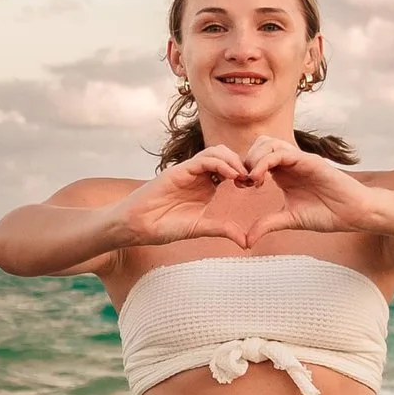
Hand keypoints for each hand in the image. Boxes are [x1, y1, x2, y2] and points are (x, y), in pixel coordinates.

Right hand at [117, 148, 261, 248]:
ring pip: (216, 152)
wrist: (137, 226)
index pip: (230, 170)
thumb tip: (246, 242)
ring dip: (233, 161)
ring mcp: (188, 171)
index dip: (245, 174)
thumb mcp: (199, 228)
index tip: (256, 186)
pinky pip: (203, 159)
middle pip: (227, 156)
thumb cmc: (162, 227)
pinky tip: (230, 176)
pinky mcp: (179, 170)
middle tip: (253, 179)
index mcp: (205, 186)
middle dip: (242, 163)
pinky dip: (220, 164)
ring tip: (243, 176)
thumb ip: (222, 229)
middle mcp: (198, 175)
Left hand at [241, 137, 380, 239]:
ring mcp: (300, 159)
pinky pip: (281, 153)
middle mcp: (290, 162)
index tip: (238, 186)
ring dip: (253, 159)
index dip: (243, 168)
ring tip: (250, 180)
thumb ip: (267, 225)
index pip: (257, 158)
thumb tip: (246, 241)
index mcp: (284, 173)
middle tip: (242, 182)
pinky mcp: (309, 161)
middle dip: (245, 160)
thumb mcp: (289, 220)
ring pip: (268, 143)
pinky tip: (258, 179)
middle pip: (259, 144)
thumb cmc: (327, 214)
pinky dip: (264, 162)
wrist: (354, 213)